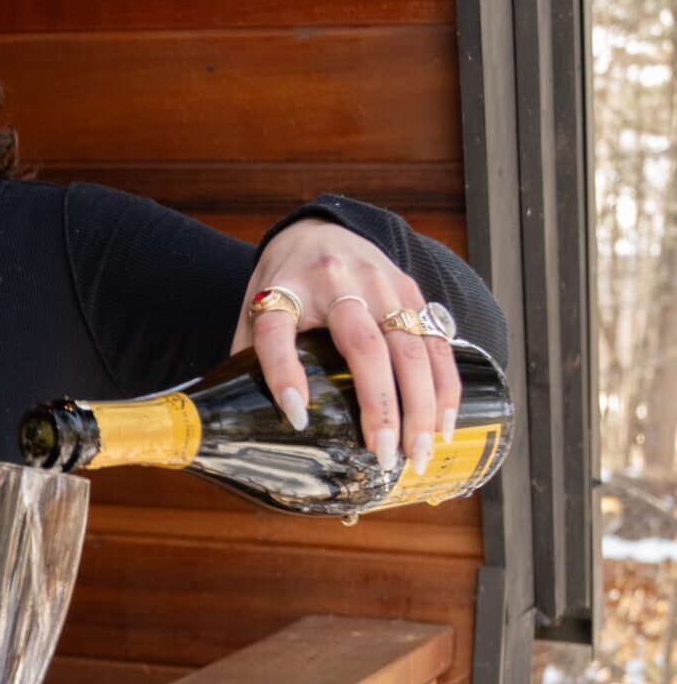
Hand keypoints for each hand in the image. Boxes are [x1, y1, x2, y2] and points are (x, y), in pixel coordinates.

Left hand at [232, 220, 460, 472]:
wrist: (321, 229)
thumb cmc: (284, 281)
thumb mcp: (255, 307)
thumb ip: (250, 355)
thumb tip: (240, 419)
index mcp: (284, 289)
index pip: (276, 331)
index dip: (284, 373)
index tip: (297, 416)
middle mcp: (336, 283)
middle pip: (363, 345)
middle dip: (380, 405)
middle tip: (384, 455)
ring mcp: (380, 285)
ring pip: (410, 346)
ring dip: (421, 404)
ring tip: (418, 452)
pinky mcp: (411, 290)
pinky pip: (436, 342)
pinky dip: (444, 385)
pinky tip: (444, 422)